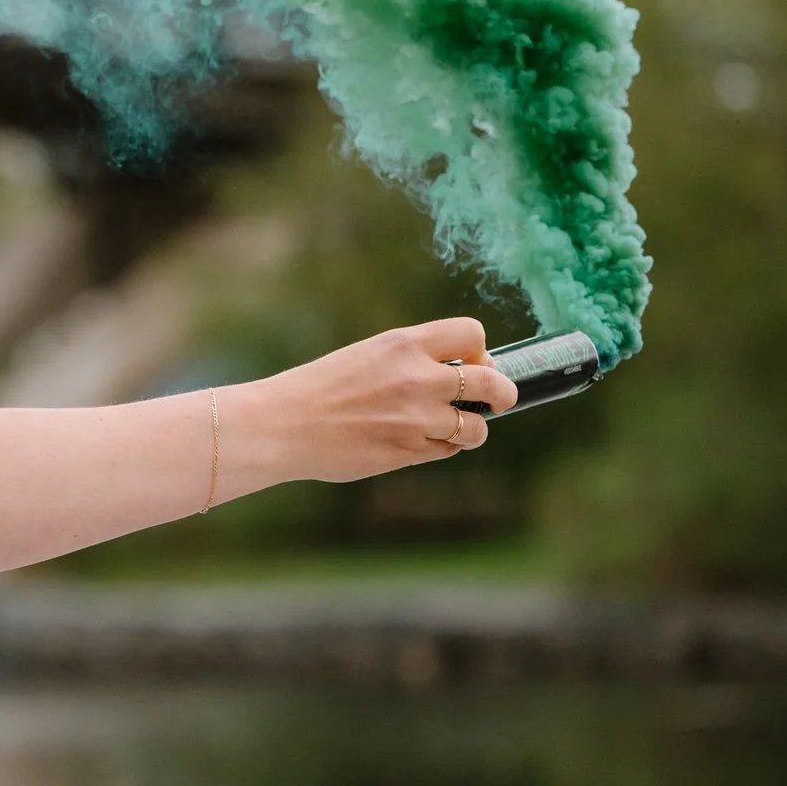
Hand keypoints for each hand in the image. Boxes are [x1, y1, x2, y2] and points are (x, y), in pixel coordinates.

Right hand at [235, 318, 521, 485]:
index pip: (472, 333)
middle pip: (494, 383)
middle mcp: (417, 378)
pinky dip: (442, 447)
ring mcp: (417, 419)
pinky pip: (448, 450)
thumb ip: (411, 360)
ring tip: (450, 428)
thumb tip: (462, 373)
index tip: (473, 364)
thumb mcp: (367, 356)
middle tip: (495, 401)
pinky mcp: (410, 452)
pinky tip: (417, 442)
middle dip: (503, 393)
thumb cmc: (320, 389)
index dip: (481, 352)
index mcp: (402, 344)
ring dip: (471, 429)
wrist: (283, 424)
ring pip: (477, 427)